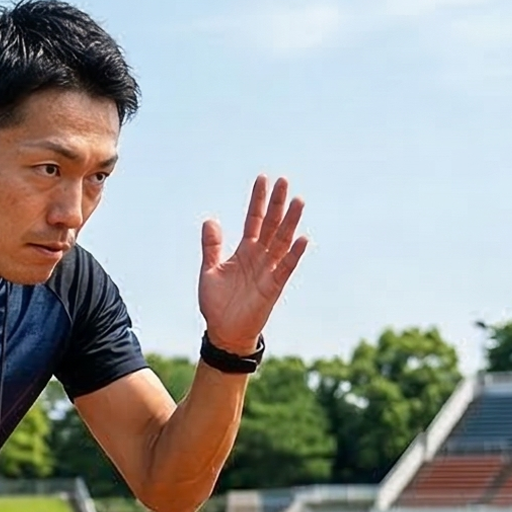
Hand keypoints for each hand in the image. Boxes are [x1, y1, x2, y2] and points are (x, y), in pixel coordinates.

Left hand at [199, 175, 307, 357]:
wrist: (224, 332)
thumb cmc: (217, 304)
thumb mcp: (210, 270)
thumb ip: (212, 246)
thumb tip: (211, 220)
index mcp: (244, 251)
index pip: (254, 219)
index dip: (258, 200)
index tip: (263, 178)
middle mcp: (259, 257)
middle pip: (271, 225)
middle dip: (277, 203)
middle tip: (284, 181)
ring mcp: (268, 270)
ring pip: (282, 241)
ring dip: (290, 222)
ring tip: (299, 201)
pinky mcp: (274, 286)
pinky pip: (286, 267)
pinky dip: (293, 254)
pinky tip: (302, 238)